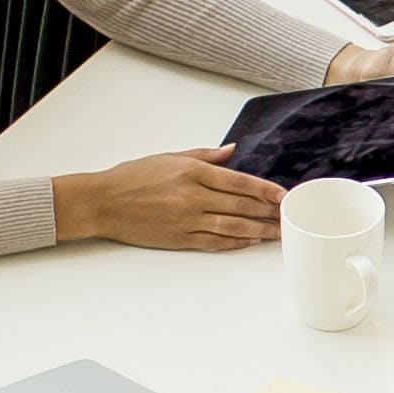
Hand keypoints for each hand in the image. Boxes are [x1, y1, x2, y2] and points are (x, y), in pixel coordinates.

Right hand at [53, 147, 283, 249]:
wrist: (103, 201)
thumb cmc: (133, 176)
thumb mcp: (170, 156)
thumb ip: (205, 155)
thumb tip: (232, 150)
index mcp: (193, 172)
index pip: (240, 182)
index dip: (266, 190)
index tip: (284, 196)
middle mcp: (193, 196)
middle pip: (242, 206)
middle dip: (269, 212)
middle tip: (290, 217)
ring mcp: (187, 219)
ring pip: (233, 226)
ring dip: (259, 230)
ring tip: (278, 233)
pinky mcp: (179, 238)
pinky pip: (214, 241)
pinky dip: (235, 242)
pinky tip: (249, 240)